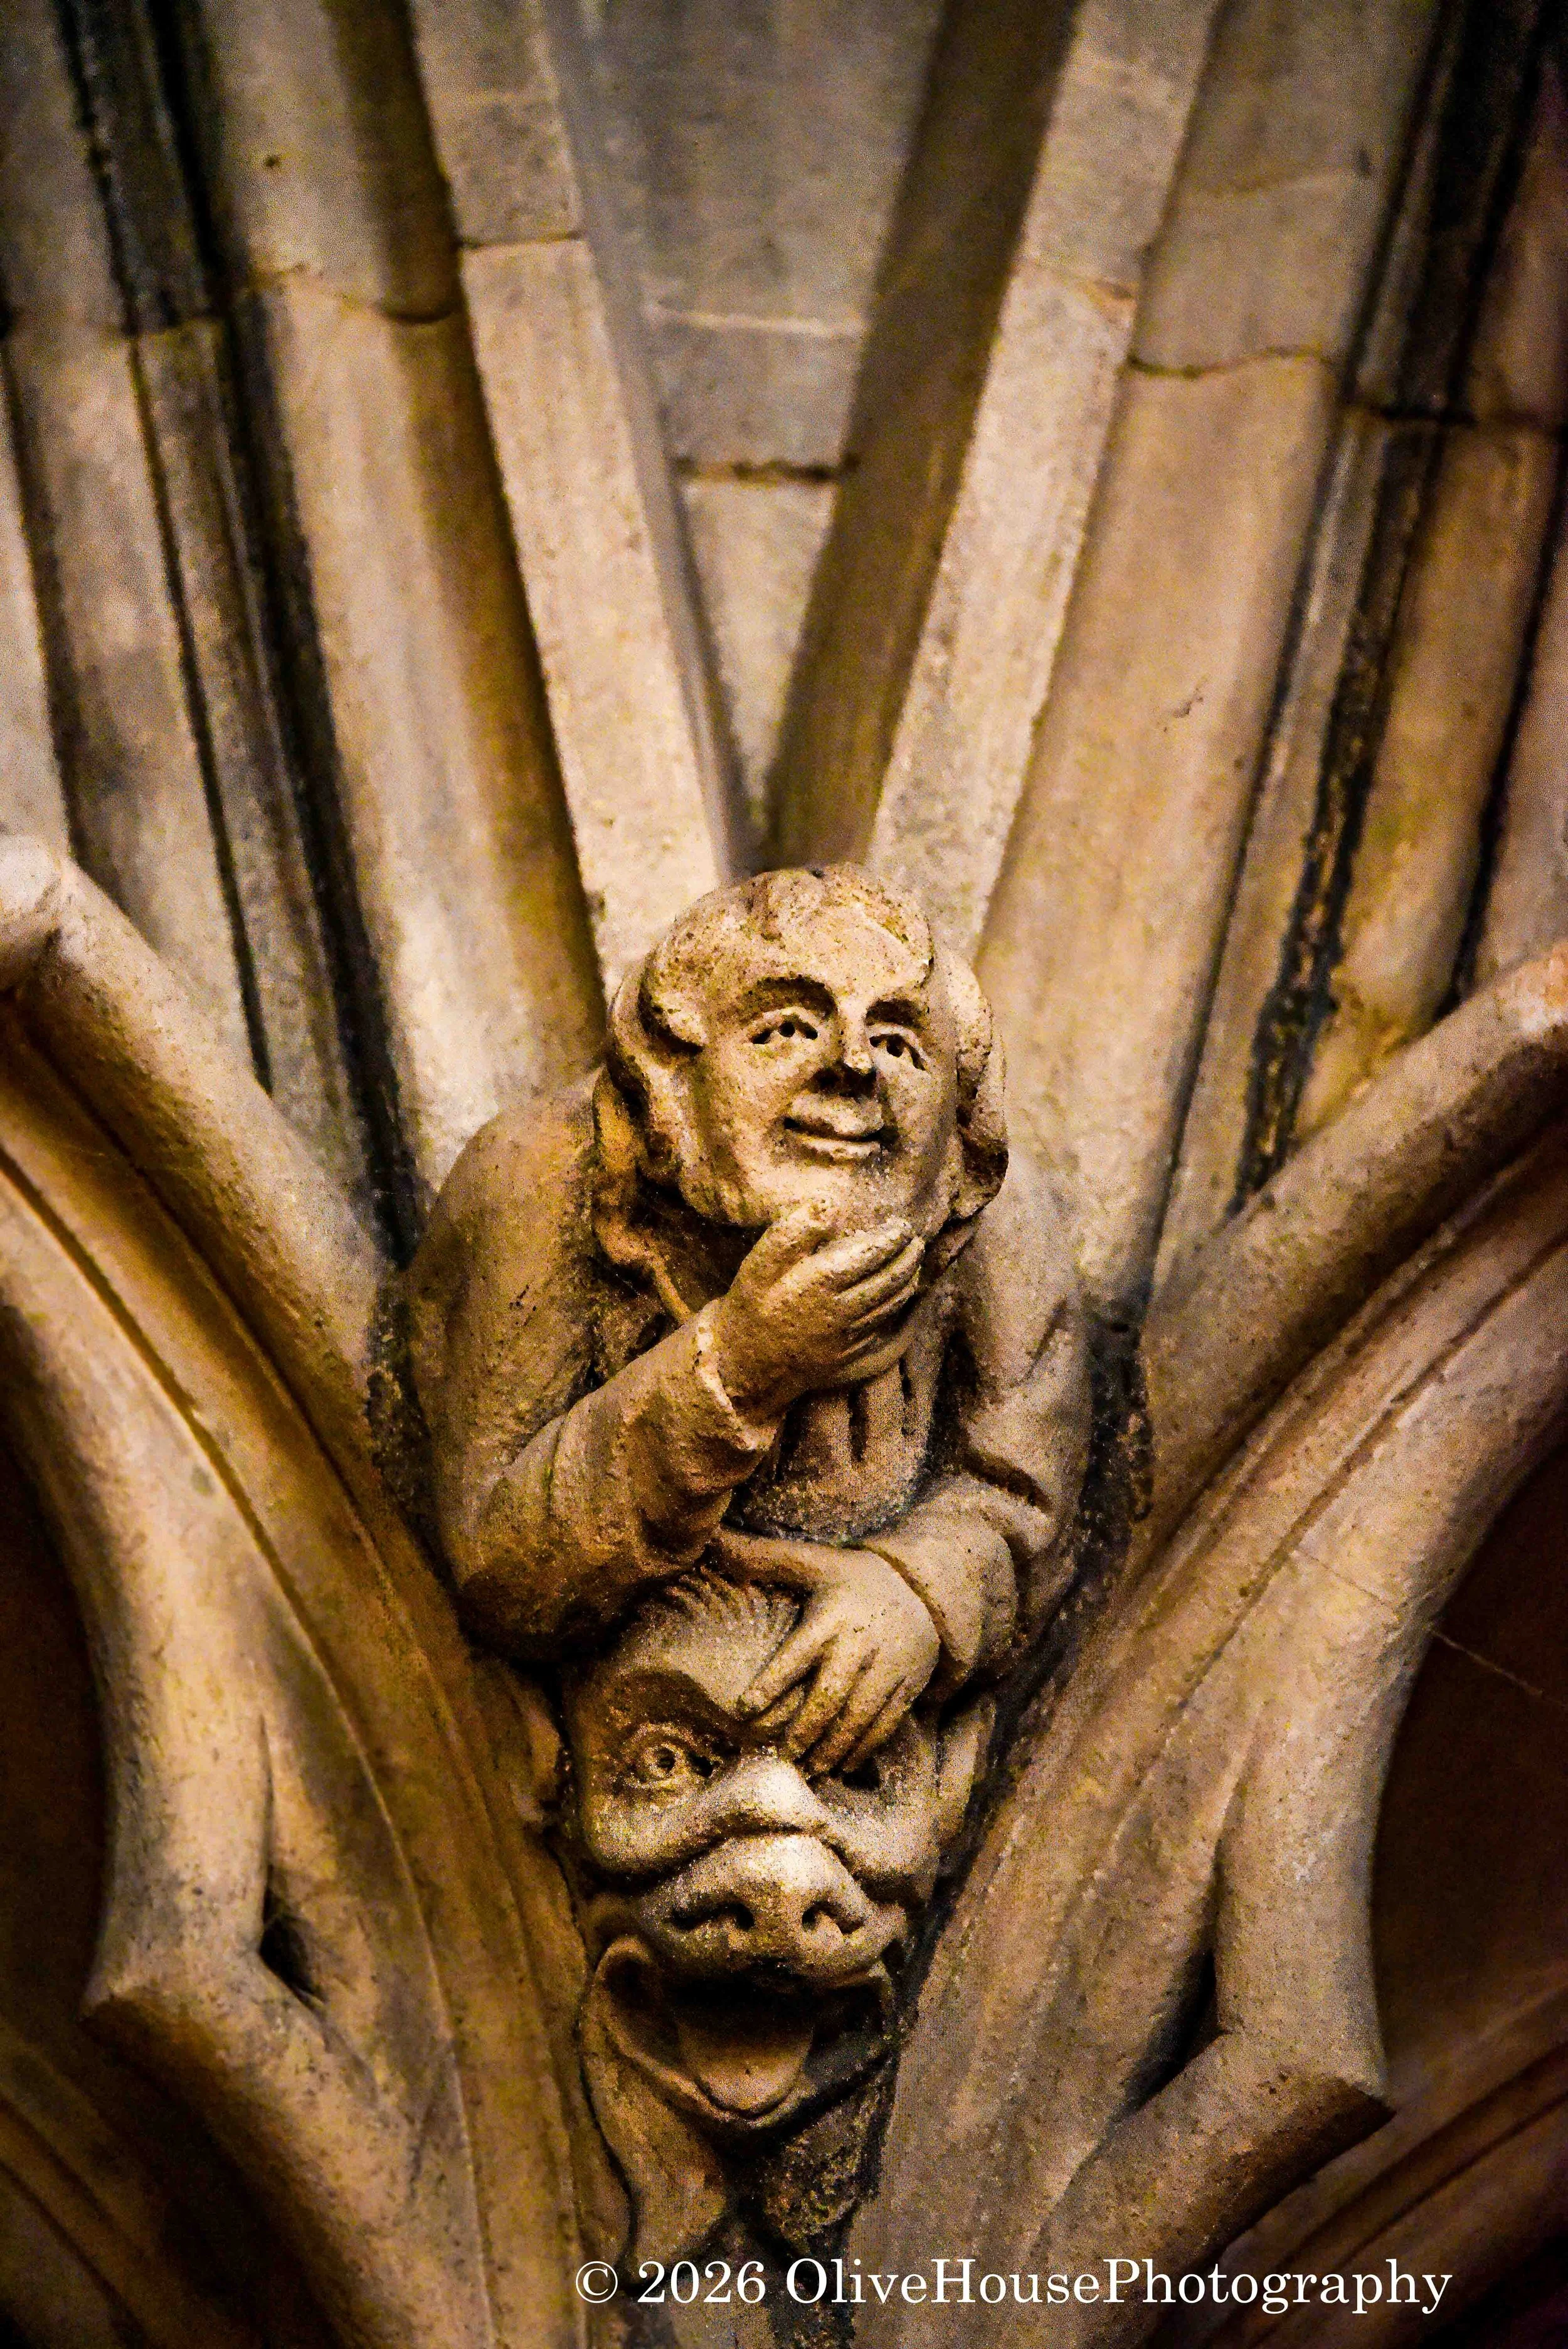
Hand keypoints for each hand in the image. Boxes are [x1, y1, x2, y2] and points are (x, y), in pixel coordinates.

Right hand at [707, 1204, 926, 1421]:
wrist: (744, 1366)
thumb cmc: (752, 1307)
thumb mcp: (760, 1263)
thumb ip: (794, 1231)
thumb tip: (828, 1204)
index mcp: (823, 1282)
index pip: (873, 1253)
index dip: (893, 1238)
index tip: (902, 1226)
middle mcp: (843, 1311)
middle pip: (890, 1280)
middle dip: (909, 1259)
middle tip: (917, 1242)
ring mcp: (848, 1338)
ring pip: (891, 1306)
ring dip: (909, 1283)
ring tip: (915, 1266)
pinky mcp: (849, 1358)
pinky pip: (884, 1330)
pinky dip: (898, 1311)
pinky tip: (899, 1300)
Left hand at [715, 1531, 940, 1774]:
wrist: (920, 1587)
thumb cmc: (850, 1578)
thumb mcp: (811, 1562)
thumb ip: (761, 1557)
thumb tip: (711, 1538)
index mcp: (830, 1618)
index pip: (796, 1655)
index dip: (770, 1684)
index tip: (743, 1710)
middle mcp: (859, 1645)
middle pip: (830, 1696)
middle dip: (804, 1730)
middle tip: (781, 1757)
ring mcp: (889, 1666)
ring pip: (859, 1716)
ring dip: (833, 1747)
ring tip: (809, 1769)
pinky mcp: (910, 1682)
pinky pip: (887, 1722)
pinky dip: (865, 1747)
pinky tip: (844, 1765)